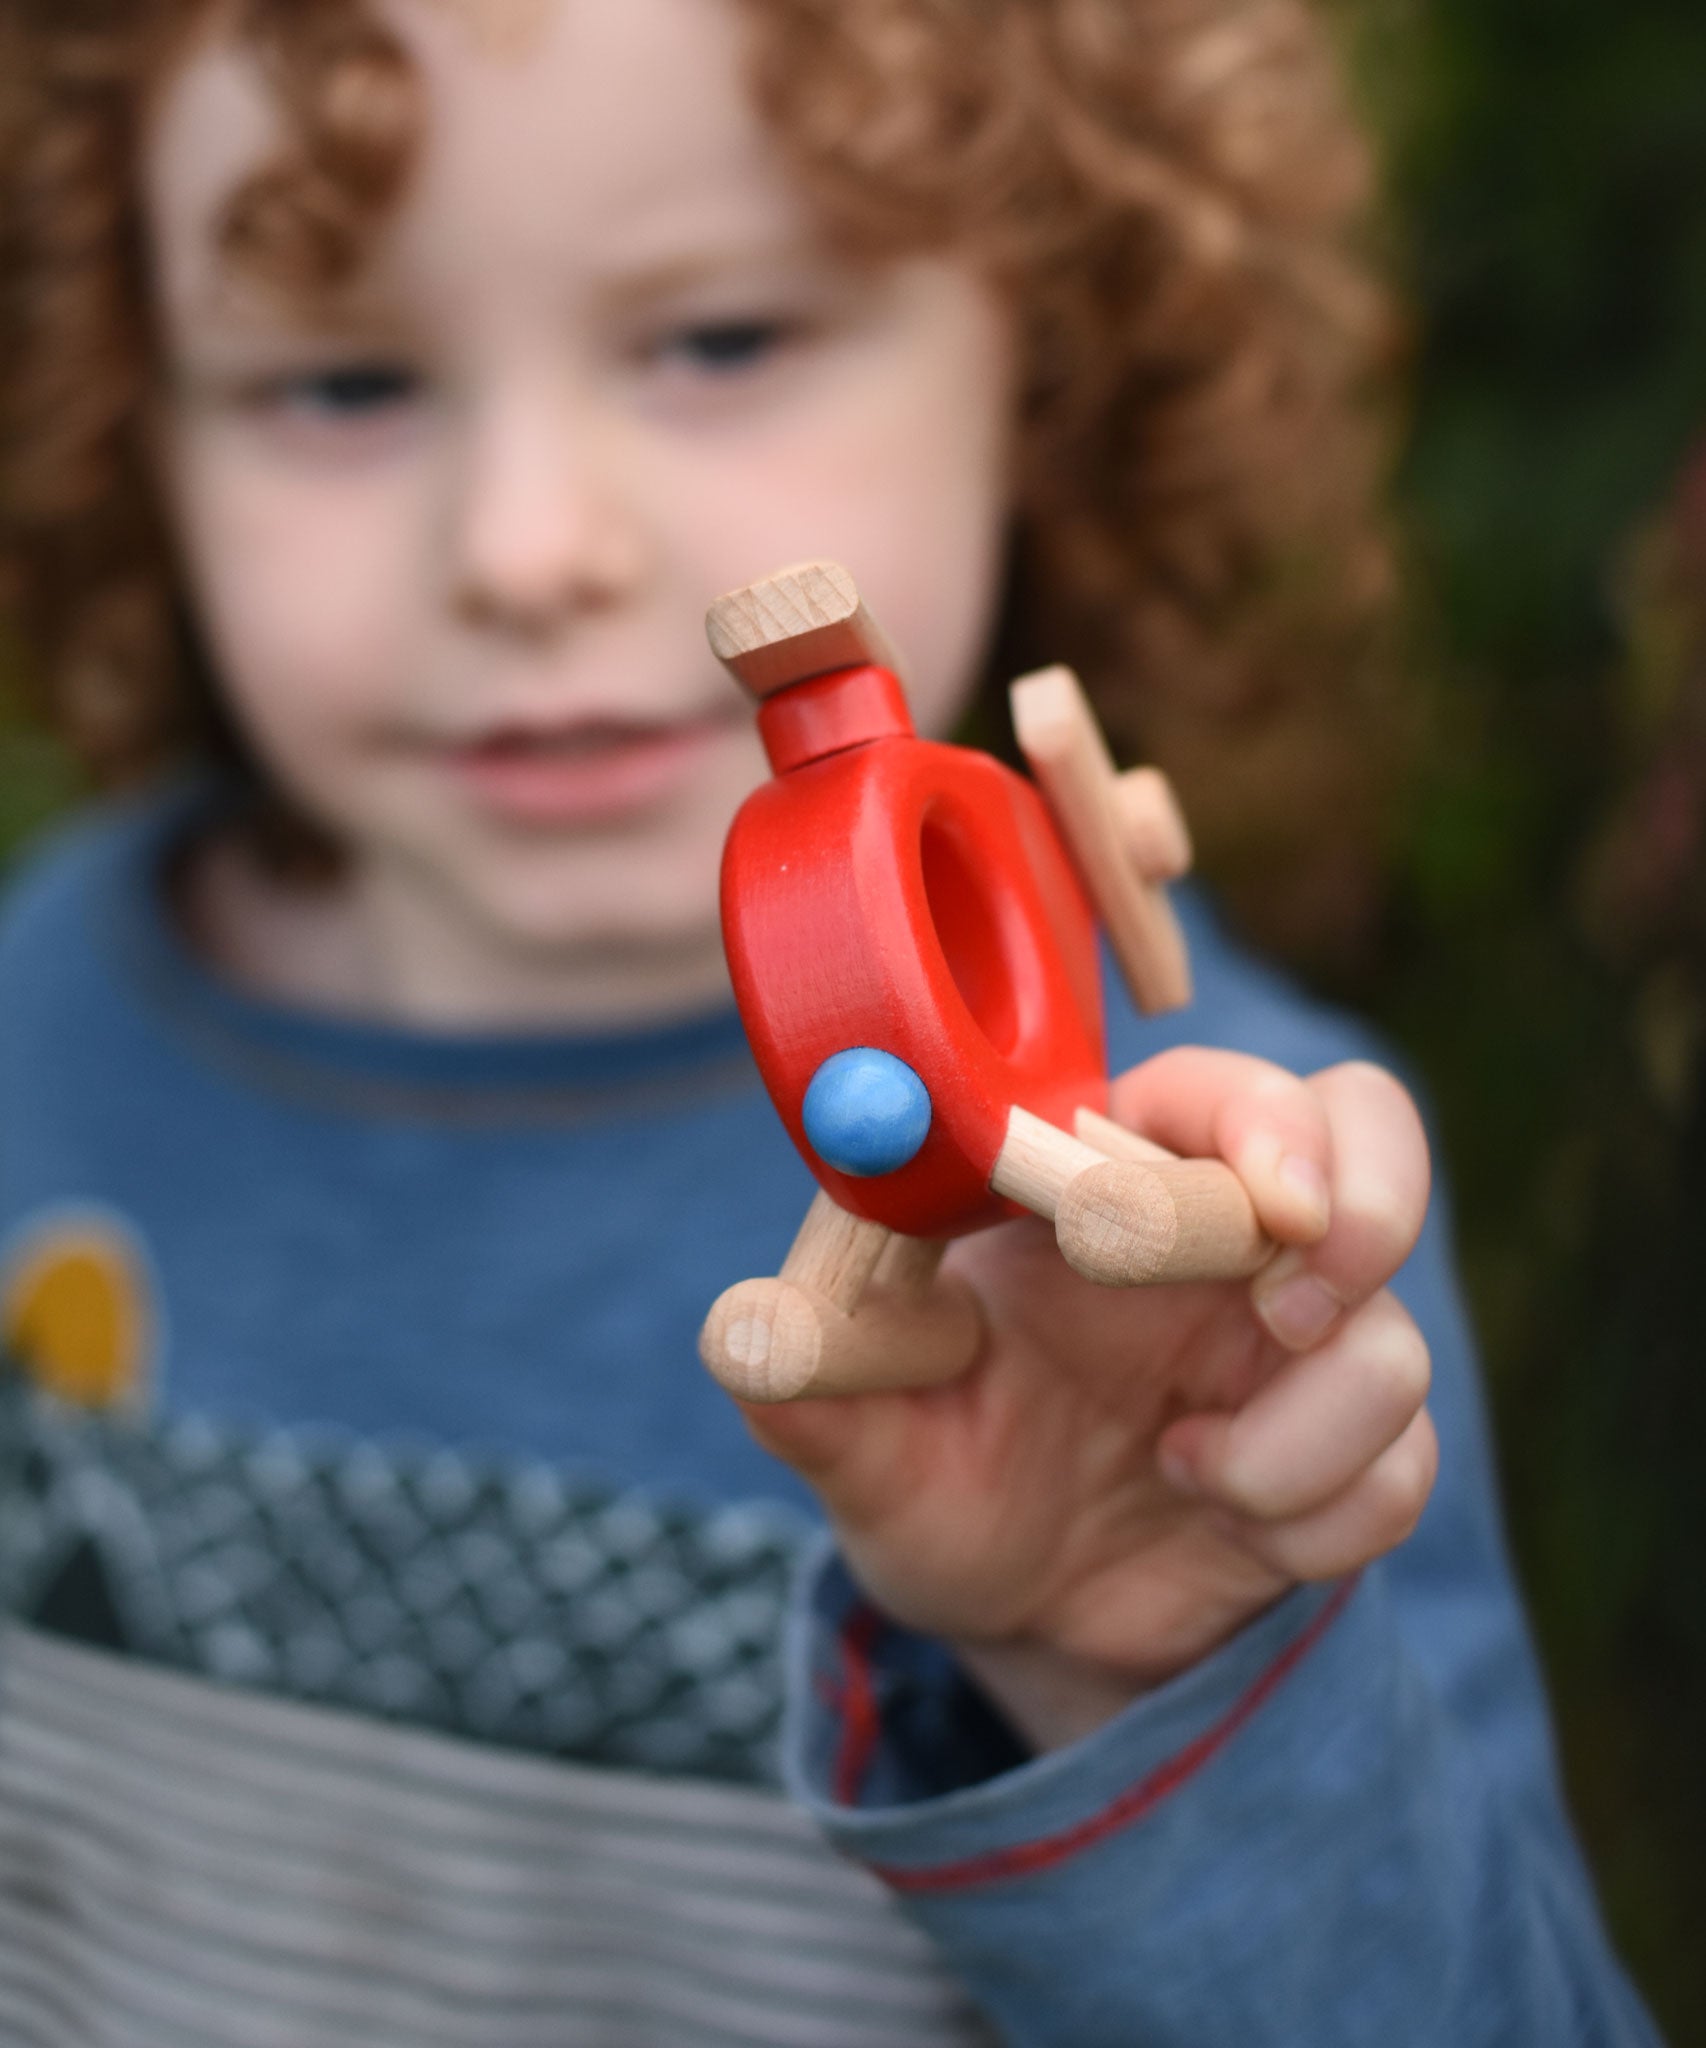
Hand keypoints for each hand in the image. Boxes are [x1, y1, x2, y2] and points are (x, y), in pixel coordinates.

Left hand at [737, 1052, 1436, 1750]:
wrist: (1022, 1614)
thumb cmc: (940, 1482)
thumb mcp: (866, 1446)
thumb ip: (816, 1386)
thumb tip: (737, 1329)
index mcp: (1103, 1186)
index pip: (1209, 1093)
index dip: (1256, 1119)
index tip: (1264, 1196)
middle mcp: (1217, 1244)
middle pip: (1367, 1137)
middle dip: (1372, 1200)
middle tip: (1305, 1293)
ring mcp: (1293, 1346)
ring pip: (1390, 1342)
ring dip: (1296, 1437)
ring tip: (1180, 1475)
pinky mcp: (1347, 1455)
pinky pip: (1397, 1474)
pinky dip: (1315, 1520)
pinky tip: (1223, 1526)